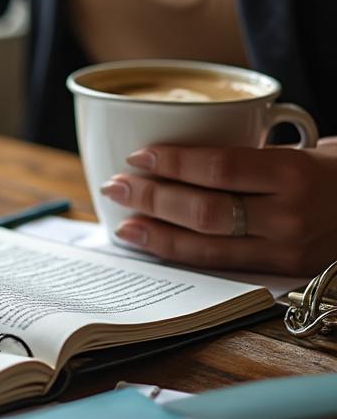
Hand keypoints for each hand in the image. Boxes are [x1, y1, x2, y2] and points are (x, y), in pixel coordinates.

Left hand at [99, 139, 336, 275]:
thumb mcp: (302, 147)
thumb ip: (247, 151)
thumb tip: (175, 144)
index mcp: (297, 174)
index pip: (221, 168)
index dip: (173, 163)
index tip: (137, 155)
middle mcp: (291, 217)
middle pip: (204, 212)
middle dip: (152, 199)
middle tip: (115, 185)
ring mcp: (286, 252)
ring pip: (206, 248)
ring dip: (156, 234)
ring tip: (122, 223)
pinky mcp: (281, 274)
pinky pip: (219, 265)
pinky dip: (180, 254)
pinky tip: (154, 245)